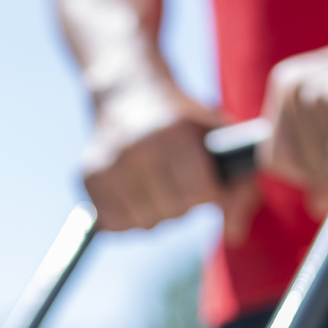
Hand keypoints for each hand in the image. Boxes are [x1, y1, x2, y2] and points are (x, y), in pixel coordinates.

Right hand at [82, 83, 262, 246]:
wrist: (128, 92)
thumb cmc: (183, 120)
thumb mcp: (219, 138)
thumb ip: (240, 185)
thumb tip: (234, 236)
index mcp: (172, 131)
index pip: (199, 193)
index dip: (209, 193)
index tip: (207, 182)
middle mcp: (135, 147)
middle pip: (173, 211)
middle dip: (184, 203)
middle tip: (181, 181)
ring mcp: (108, 163)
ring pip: (145, 224)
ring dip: (157, 213)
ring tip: (158, 187)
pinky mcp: (88, 177)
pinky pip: (118, 224)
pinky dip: (131, 218)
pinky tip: (136, 194)